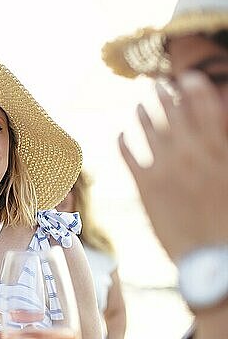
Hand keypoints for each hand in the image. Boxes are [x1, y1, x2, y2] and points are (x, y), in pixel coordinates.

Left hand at [118, 71, 227, 261]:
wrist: (213, 259)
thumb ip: (222, 152)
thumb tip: (217, 132)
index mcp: (219, 152)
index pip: (205, 109)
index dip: (194, 90)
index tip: (187, 78)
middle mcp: (192, 155)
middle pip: (175, 115)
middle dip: (166, 96)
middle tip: (158, 85)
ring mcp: (167, 170)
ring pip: (150, 130)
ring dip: (144, 114)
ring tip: (140, 105)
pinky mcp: (146, 188)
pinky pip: (129, 157)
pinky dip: (124, 142)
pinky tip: (121, 134)